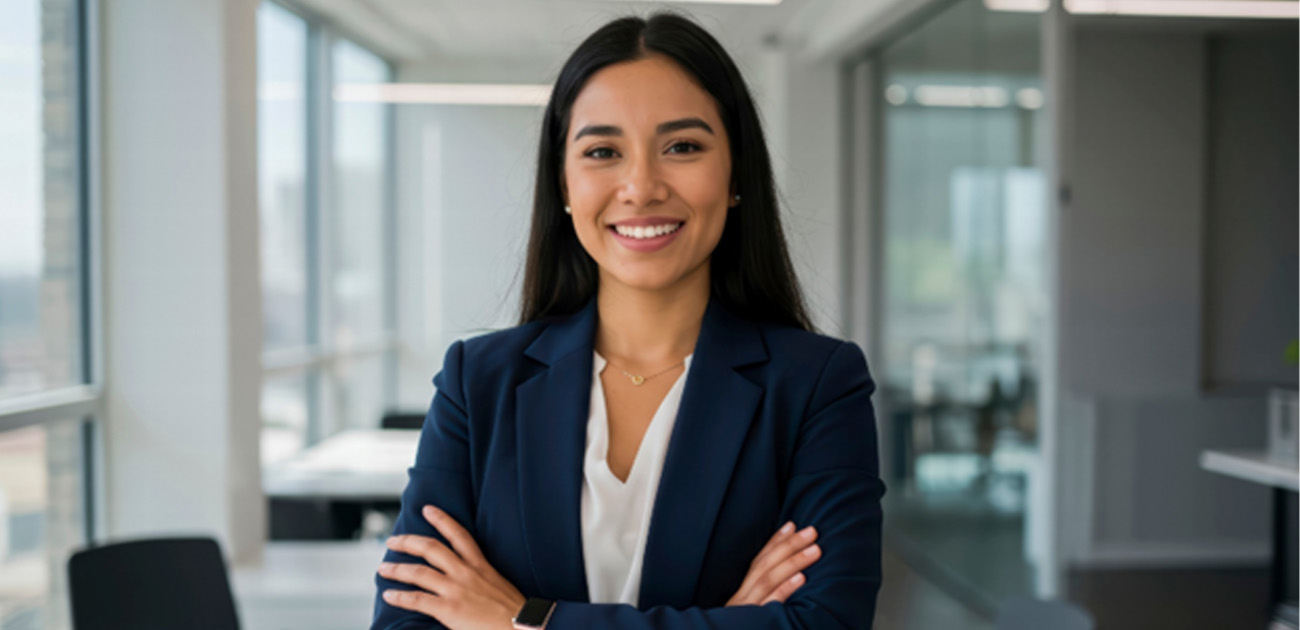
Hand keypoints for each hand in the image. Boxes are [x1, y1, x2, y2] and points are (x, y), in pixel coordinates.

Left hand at [379, 505, 526, 629]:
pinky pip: (418, 599)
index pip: (459, 535)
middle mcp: (466, 573)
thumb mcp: (499, 586)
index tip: (428, 509)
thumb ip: (483, 579)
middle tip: (393, 540)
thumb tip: (470, 583)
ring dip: (398, 569)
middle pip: (432, 548)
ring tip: (383, 568)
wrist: (523, 626)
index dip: (442, 520)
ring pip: (419, 572)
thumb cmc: (513, 612)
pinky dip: (401, 597)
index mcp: (481, 566)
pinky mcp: (449, 609)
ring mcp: (456, 590)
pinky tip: (389, 595)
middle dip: (409, 542)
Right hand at [725, 521, 820, 606]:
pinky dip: (784, 589)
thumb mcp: (752, 612)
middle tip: (812, 532)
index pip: (758, 562)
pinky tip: (801, 578)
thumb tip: (793, 577)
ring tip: (815, 550)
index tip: (792, 524)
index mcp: (742, 594)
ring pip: (768, 580)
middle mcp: (742, 598)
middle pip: (764, 566)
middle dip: (788, 545)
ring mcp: (747, 610)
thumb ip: (765, 597)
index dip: (775, 542)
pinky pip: (770, 605)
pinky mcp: (754, 623)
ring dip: (793, 562)